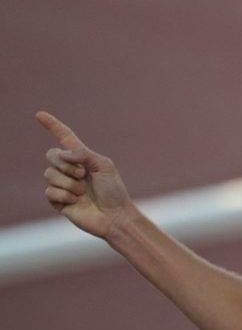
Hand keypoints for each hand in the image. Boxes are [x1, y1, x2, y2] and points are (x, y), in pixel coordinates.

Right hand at [37, 111, 134, 239]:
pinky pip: (50, 191)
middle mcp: (69, 168)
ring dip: (70, 183)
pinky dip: (66, 196)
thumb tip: (62, 153)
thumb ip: (84, 154)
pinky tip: (77, 202)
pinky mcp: (56, 200)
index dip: (53, 126)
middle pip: (51, 155)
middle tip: (84, 176)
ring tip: (83, 192)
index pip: (64, 137)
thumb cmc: (113, 190)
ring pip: (49, 174)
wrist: (114, 215)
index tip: (40, 114)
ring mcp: (61, 184)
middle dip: (68, 165)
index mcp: (82, 157)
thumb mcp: (103, 166)